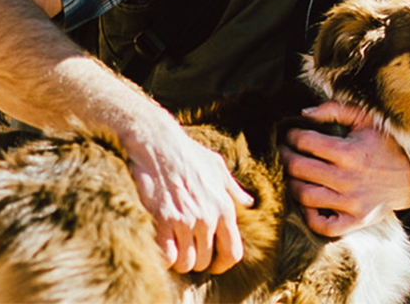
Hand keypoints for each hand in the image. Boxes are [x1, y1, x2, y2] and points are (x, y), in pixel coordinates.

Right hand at [125, 118, 254, 274]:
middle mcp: (207, 217)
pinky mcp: (162, 221)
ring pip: (186, 263)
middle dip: (197, 259)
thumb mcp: (218, 167)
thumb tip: (249, 202)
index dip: (223, 264)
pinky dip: (165, 257)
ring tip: (176, 245)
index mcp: (224, 206)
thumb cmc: (189, 154)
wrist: (160, 144)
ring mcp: (185, 221)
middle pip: (205, 261)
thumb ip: (233, 189)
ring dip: (180, 259)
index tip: (215, 263)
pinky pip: (167, 257)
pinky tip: (163, 244)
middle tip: (189, 248)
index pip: (233, 253)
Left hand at [280, 101, 409, 236]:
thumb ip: (334, 110)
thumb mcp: (365, 118)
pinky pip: (322, 225)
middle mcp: (346, 179)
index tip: (290, 134)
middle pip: (299, 168)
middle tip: (282, 151)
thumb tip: (305, 113)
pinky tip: (307, 202)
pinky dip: (309, 216)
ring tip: (291, 174)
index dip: (292, 136)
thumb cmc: (386, 143)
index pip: (305, 142)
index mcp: (348, 152)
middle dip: (285, 156)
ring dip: (291, 183)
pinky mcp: (354, 221)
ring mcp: (350, 203)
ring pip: (304, 196)